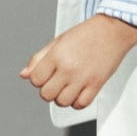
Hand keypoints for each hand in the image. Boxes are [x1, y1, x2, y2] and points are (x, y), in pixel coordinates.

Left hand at [19, 14, 136, 109]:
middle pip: (46, 94)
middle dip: (48, 90)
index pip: (35, 80)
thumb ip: (39, 58)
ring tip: (67, 87)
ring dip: (62, 97)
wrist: (113, 31)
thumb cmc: (86, 34)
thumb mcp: (58, 41)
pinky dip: (77, 102)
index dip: (38, 79)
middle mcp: (69, 68)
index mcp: (56, 55)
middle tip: (56, 81)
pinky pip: (81, 104)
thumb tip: (24, 74)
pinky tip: (78, 91)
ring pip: (62, 102)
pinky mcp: (96, 84)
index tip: (46, 74)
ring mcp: (83, 78)